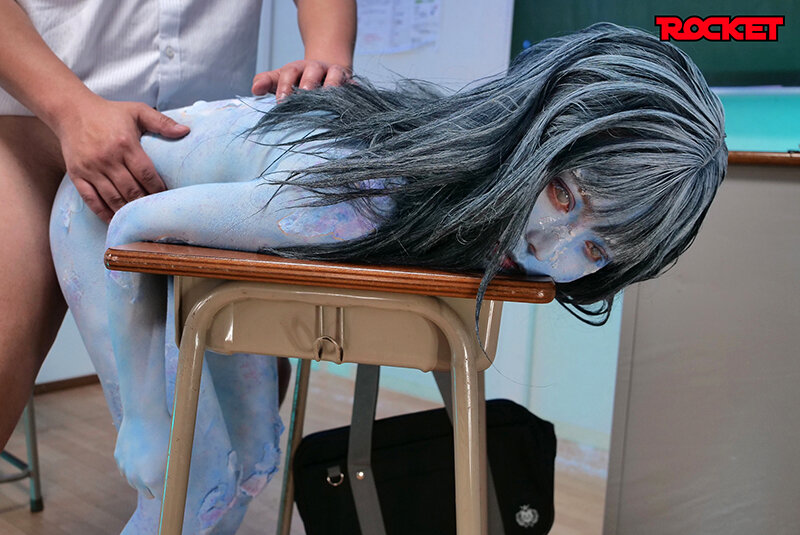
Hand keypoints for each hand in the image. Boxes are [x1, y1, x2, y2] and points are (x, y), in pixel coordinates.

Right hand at [52, 95, 189, 222]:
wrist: (71, 111)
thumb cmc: (109, 113)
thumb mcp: (137, 111)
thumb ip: (162, 122)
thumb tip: (186, 131)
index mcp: (125, 144)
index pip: (146, 174)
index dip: (158, 189)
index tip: (168, 198)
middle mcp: (107, 158)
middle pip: (131, 190)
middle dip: (146, 204)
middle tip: (157, 213)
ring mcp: (91, 169)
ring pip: (113, 198)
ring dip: (128, 212)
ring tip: (140, 220)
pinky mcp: (77, 175)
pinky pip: (91, 200)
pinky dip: (104, 213)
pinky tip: (115, 221)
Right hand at [114, 412, 171, 499]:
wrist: (144, 413)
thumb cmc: (166, 431)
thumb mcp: (177, 452)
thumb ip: (176, 472)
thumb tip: (179, 484)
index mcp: (153, 479)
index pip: (163, 498)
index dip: (170, 494)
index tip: (175, 490)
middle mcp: (136, 478)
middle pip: (148, 494)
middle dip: (157, 487)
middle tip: (166, 473)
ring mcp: (125, 469)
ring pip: (135, 483)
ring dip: (143, 477)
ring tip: (153, 460)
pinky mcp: (118, 459)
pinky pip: (127, 470)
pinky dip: (133, 466)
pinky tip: (142, 452)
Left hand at [252, 59, 351, 100]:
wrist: (328, 69)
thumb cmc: (300, 80)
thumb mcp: (281, 78)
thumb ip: (266, 82)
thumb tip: (254, 90)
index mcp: (298, 68)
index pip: (289, 73)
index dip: (285, 85)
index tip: (281, 101)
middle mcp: (317, 69)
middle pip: (312, 72)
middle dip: (308, 83)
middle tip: (304, 96)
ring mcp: (335, 74)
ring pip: (335, 77)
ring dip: (333, 86)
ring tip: (329, 97)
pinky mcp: (351, 83)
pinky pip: (353, 87)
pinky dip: (354, 93)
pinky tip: (354, 102)